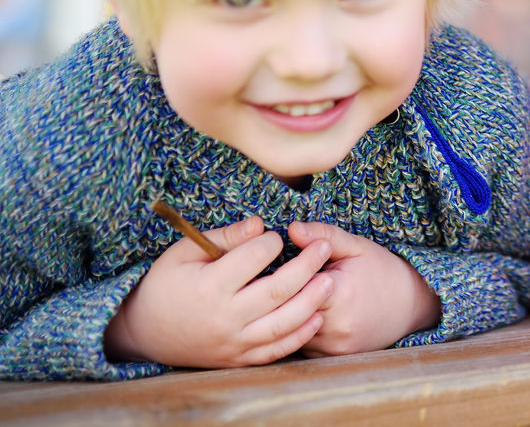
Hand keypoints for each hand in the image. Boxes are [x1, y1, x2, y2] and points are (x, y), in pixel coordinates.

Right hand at [104, 216, 333, 367]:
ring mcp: (233, 342)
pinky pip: (275, 351)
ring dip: (312, 302)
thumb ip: (225, 237)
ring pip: (282, 324)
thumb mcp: (184, 253)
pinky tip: (317, 316)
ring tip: (329, 280)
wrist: (144, 333)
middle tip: (325, 247)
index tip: (278, 236)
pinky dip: (300, 336)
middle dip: (307, 266)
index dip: (271, 243)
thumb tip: (261, 225)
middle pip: (277, 291)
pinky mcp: (239, 358)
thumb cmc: (166, 284)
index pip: (253, 259)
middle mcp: (223, 318)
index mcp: (208, 287)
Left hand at [287, 221, 440, 356]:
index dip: (284, 275)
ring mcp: (334, 346)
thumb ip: (324, 236)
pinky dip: (297, 330)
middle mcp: (336, 325)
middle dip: (280, 296)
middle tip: (279, 283)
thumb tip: (292, 228)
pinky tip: (305, 315)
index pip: (292, 285)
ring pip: (290, 330)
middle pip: (288, 310)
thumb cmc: (381, 271)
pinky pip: (300, 344)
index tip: (284, 266)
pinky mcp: (331, 358)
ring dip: (287, 315)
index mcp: (340, 293)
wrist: (410, 305)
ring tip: (292, 297)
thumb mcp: (356, 247)